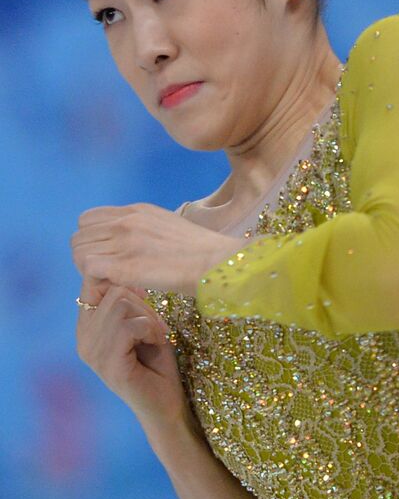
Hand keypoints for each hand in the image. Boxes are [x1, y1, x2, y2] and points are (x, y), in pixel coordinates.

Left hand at [70, 202, 237, 295]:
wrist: (220, 262)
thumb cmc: (204, 252)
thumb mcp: (171, 227)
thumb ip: (146, 230)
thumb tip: (134, 243)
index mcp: (137, 211)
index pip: (88, 219)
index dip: (92, 240)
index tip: (107, 257)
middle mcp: (127, 221)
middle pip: (79, 236)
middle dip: (87, 256)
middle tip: (107, 274)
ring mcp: (125, 242)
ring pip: (79, 252)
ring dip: (90, 270)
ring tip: (112, 282)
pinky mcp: (127, 265)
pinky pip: (89, 267)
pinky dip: (95, 280)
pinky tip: (116, 288)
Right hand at [75, 273, 196, 438]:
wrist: (167, 406)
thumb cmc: (158, 362)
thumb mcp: (143, 321)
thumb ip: (128, 298)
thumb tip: (124, 264)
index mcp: (87, 325)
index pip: (93, 278)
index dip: (124, 280)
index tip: (146, 300)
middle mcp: (82, 337)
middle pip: (111, 288)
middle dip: (143, 302)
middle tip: (157, 326)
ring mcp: (92, 352)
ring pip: (120, 304)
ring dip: (149, 316)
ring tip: (157, 335)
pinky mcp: (108, 365)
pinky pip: (129, 326)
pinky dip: (151, 329)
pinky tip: (158, 343)